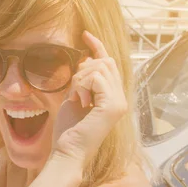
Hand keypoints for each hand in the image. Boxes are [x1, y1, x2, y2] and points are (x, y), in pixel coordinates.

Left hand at [52, 31, 127, 167]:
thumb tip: (87, 59)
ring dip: (79, 80)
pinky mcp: (112, 106)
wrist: (67, 152)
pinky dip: (81, 86)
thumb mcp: (74, 97)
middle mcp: (120, 98)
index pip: (109, 63)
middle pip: (105, 62)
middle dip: (83, 68)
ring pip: (99, 68)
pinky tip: (78, 101)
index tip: (84, 34)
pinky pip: (96, 78)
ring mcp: (119, 102)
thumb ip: (83, 80)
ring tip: (75, 98)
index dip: (98, 46)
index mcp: (113, 97)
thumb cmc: (68, 130)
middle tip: (73, 88)